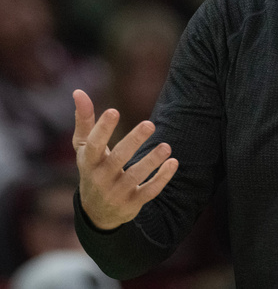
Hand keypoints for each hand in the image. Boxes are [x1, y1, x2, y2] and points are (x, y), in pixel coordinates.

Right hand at [72, 89, 178, 229]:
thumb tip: (78, 92)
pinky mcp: (132, 204)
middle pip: (117, 159)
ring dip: (151, 161)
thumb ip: (84, 121)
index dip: (102, 129)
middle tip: (150, 124)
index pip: (94, 145)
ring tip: (166, 146)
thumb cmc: (93, 168)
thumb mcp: (84, 148)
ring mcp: (116, 193)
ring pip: (135, 177)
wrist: (96, 212)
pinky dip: (161, 178)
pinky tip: (173, 162)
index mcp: (88, 162)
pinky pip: (148, 192)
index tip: (113, 110)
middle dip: (133, 142)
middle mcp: (100, 178)